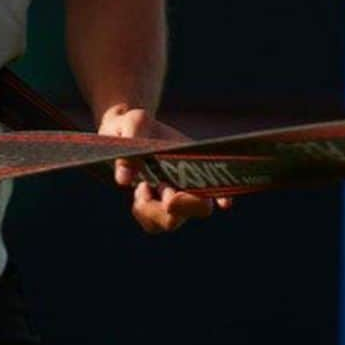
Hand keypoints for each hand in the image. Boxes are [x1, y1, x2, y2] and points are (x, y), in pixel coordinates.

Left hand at [97, 105, 230, 234]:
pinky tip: (139, 190)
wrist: (120, 131)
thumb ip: (132, 138)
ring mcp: (170, 197)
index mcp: (192, 160)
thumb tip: (123, 180)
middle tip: (164, 190)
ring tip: (143, 186)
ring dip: (156, 209)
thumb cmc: (135, 124)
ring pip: (171, 222)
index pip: (215, 180)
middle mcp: (187, 183)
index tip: (224, 202)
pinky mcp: (151, 206)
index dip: (223, 194)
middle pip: (199, 209)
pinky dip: (143, 211)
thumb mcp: (132, 121)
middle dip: (184, 205)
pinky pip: (152, 223)